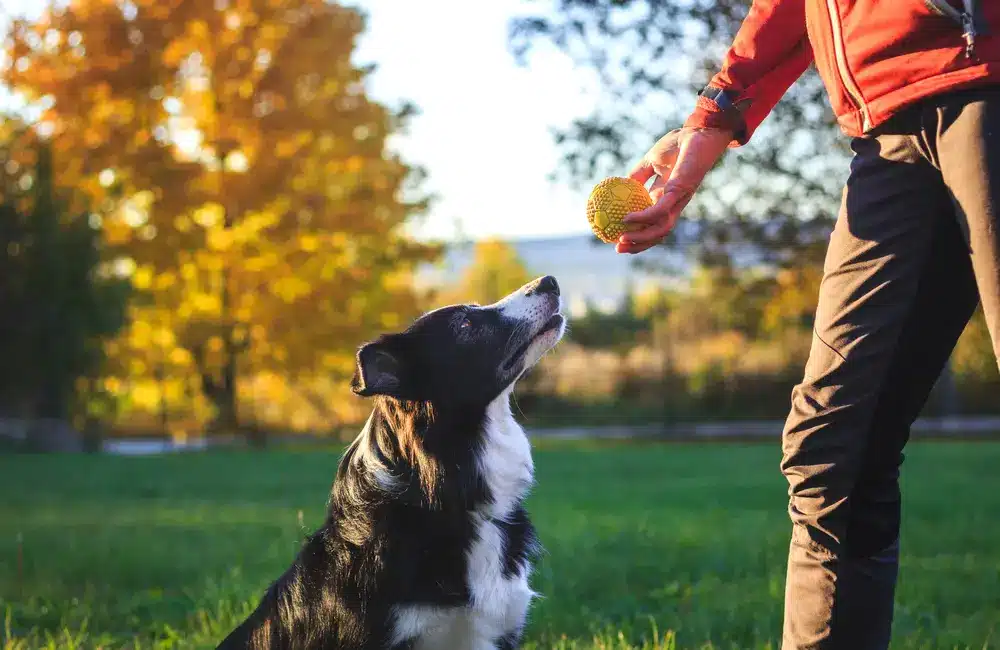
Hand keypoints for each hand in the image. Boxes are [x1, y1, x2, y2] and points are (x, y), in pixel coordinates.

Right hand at [616, 127, 733, 253]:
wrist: (699, 131)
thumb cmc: (679, 144)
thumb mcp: (651, 160)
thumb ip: (638, 174)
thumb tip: (619, 185)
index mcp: (666, 198)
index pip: (653, 223)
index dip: (638, 234)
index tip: (617, 238)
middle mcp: (673, 203)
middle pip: (657, 233)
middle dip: (638, 245)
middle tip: (617, 248)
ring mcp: (678, 200)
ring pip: (660, 229)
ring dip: (641, 239)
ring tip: (621, 241)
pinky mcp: (680, 191)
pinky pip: (659, 210)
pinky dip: (643, 218)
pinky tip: (627, 219)